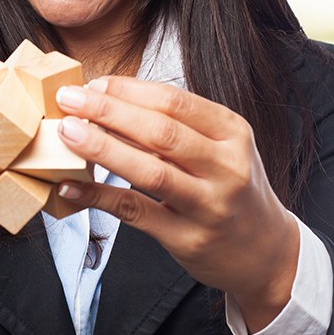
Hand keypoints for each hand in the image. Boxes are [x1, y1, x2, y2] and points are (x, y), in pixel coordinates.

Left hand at [53, 77, 298, 330]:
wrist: (265, 251)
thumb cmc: (232, 188)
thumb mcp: (222, 148)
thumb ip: (178, 126)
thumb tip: (109, 101)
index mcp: (233, 133)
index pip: (175, 101)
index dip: (129, 90)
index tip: (94, 83)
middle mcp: (227, 167)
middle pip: (161, 132)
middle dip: (109, 111)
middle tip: (70, 99)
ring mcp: (209, 206)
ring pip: (151, 172)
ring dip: (103, 149)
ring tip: (68, 133)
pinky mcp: (188, 239)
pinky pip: (137, 213)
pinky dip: (100, 196)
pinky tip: (71, 186)